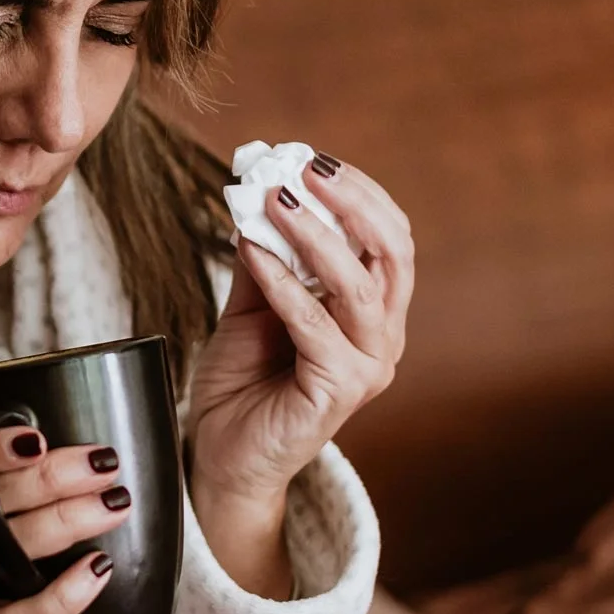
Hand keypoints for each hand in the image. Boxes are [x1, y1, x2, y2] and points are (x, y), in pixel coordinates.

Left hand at [187, 151, 414, 524]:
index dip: (359, 192)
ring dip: (314, 234)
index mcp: (375, 311)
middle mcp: (383, 337)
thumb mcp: (253, 303)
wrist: (221, 455)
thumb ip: (265, 254)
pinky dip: (281, 280)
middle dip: (352, 201)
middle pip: (392, 252)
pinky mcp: (339, 392)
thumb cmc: (243, 381)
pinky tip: (250, 249)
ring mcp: (368, 367)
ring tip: (273, 199)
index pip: (390, 238)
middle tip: (305, 168)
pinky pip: (313, 323)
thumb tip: (258, 192)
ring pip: (358, 285)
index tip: (313, 159)